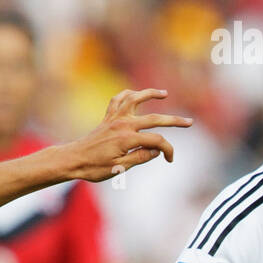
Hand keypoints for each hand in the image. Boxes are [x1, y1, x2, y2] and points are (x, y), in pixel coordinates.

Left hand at [63, 89, 191, 182]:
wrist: (73, 160)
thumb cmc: (94, 168)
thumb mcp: (119, 169)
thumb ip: (140, 158)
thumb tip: (156, 151)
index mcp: (127, 139)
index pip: (156, 141)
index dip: (167, 150)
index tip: (170, 159)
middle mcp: (123, 124)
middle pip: (155, 119)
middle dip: (175, 121)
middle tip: (189, 123)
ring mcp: (115, 118)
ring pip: (136, 98)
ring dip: (151, 94)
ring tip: (164, 94)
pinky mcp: (108, 117)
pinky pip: (119, 99)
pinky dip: (128, 94)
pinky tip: (136, 95)